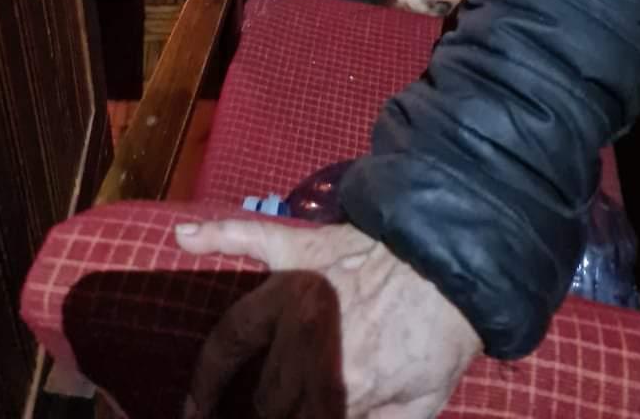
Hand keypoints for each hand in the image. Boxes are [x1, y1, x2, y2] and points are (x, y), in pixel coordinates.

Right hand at [176, 219, 480, 418]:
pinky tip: (183, 237)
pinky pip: (248, 239)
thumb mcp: (423, 403)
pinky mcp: (298, 248)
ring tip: (195, 404)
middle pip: (264, 395)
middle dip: (261, 415)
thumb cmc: (440, 333)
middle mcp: (306, 338)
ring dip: (213, 372)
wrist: (456, 258)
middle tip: (254, 415)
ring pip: (237, 335)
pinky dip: (215, 237)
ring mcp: (296, 289)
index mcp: (339, 384)